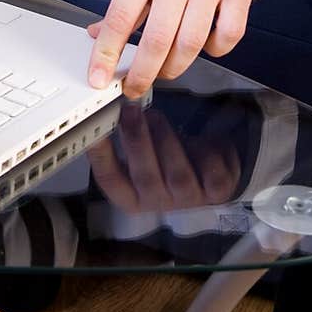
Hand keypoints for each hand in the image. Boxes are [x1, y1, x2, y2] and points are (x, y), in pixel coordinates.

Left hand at [86, 0, 260, 99]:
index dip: (106, 53)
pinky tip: (204, 46)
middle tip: (133, 88)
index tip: (97, 77)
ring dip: (174, 67)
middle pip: (158, 38)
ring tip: (164, 70)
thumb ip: (126, 0)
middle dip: (142, 74)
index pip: (120, 16)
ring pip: (191, 43)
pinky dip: (214, 50)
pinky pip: (228, 36)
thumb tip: (97, 34)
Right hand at [89, 103, 242, 213]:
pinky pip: (210, 170)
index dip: (101, 157)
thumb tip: (110, 108)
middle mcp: (158, 202)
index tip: (95, 130)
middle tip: (129, 110)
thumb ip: (127, 138)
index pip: (111, 181)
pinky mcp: (216, 191)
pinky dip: (203, 149)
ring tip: (154, 115)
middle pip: (145, 178)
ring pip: (177, 174)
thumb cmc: (166, 160)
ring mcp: (188, 199)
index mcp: (132, 196)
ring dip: (164, 139)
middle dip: (136, 140)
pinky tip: (196, 137)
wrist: (206, 172)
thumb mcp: (143, 153)